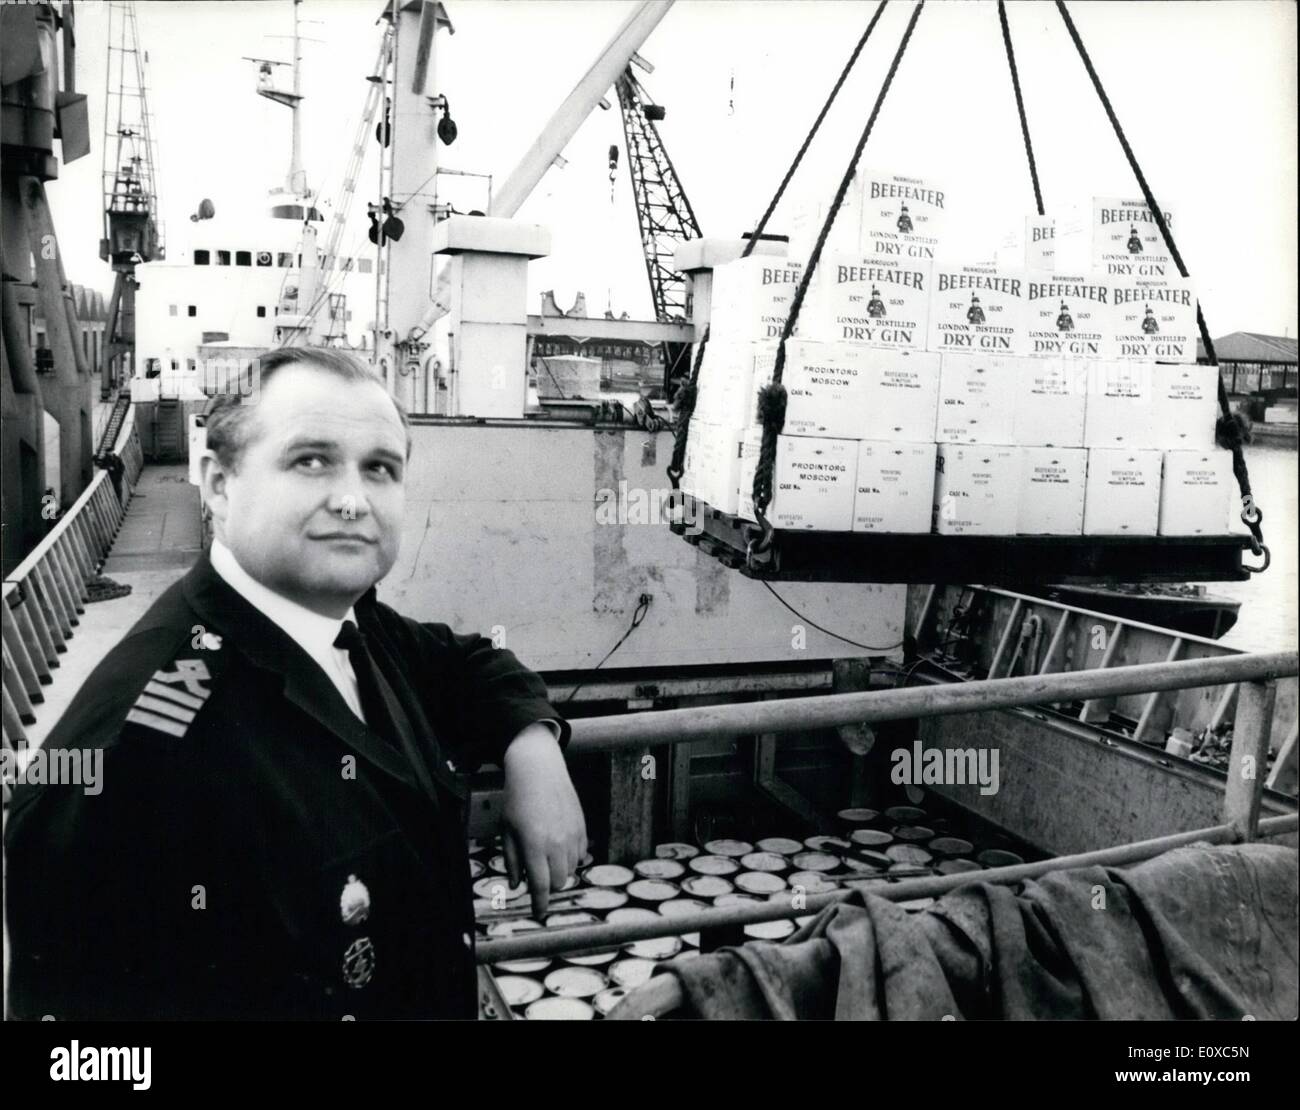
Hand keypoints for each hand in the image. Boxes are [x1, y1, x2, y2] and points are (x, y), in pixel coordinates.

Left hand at [500, 724, 587, 918]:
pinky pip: (580, 855)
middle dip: (547, 885)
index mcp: (534, 845)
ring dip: (558, 871)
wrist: (539, 769)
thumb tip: (517, 884)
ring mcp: (572, 835)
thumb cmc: (517, 799)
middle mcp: (556, 843)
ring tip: (546, 855)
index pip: (540, 886)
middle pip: (558, 882)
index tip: (538, 913)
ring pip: (570, 870)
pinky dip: (570, 858)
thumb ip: (512, 860)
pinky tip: (559, 846)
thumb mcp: (506, 831)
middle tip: (537, 875)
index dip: (539, 904)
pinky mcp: (582, 827)